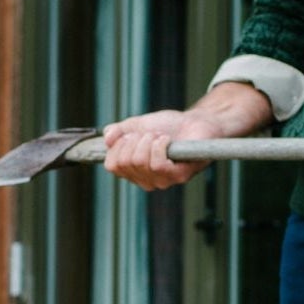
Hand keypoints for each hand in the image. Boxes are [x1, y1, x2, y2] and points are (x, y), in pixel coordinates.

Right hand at [103, 83, 271, 190]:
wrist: (196, 123)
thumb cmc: (168, 126)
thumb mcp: (137, 125)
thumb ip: (119, 131)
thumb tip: (107, 138)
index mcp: (134, 171)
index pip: (112, 165)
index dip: (117, 145)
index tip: (131, 134)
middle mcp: (146, 180)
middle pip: (124, 163)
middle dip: (134, 140)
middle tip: (149, 133)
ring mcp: (162, 181)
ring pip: (140, 162)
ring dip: (148, 141)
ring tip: (160, 136)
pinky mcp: (179, 177)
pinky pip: (158, 165)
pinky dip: (160, 146)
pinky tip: (167, 140)